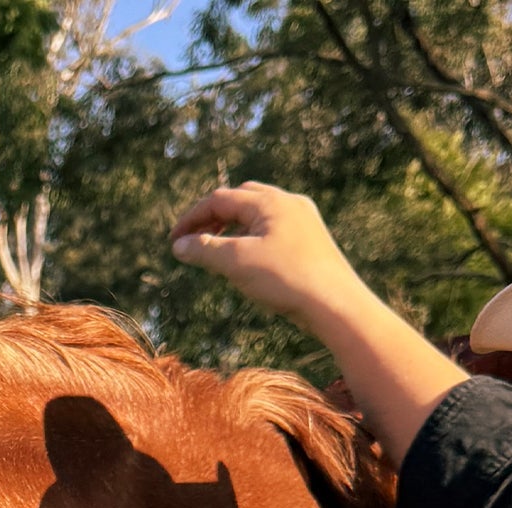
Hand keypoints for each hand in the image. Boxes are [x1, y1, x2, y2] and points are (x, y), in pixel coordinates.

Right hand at [170, 185, 363, 328]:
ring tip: (219, 251)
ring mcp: (304, 220)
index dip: (192, 219)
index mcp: (269, 201)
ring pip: (259, 215)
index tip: (174, 241)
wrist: (336, 304)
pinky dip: (254, 239)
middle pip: (241, 199)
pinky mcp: (313, 240)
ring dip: (234, 228)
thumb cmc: (287, 279)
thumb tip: (179, 246)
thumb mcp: (237, 263)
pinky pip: (275, 230)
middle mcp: (288, 202)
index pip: (220, 199)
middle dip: (213, 217)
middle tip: (195, 240)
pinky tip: (250, 261)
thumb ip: (205, 250)